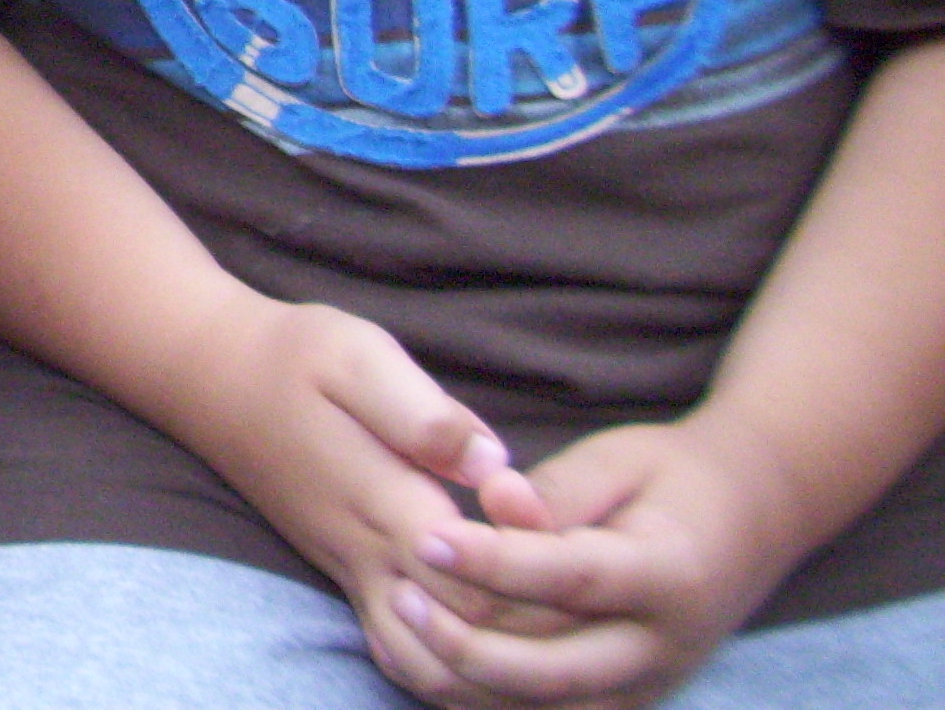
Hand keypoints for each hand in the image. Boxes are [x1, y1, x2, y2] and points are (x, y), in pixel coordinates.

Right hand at [170, 296, 549, 700]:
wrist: (209, 378)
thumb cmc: (291, 357)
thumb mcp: (357, 355)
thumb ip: (426, 415)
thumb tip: (494, 465)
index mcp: (383, 500)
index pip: (478, 579)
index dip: (535, 578)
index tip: (567, 537)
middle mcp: (367, 554)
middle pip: (466, 637)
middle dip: (532, 631)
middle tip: (586, 597)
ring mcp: (352, 574)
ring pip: (428, 666)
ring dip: (490, 668)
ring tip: (548, 635)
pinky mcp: (346, 577)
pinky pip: (400, 654)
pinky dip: (448, 669)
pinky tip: (493, 645)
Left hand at [390, 417, 796, 707]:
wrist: (748, 520)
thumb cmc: (668, 477)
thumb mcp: (616, 462)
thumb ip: (551, 493)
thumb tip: (490, 503)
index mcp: (669, 577)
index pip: (572, 579)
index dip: (495, 564)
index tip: (426, 538)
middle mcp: (662, 649)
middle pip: (554, 672)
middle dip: (467, 643)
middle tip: (401, 595)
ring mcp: (646, 688)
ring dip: (465, 682)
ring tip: (401, 627)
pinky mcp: (623, 704)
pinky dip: (480, 701)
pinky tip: (419, 660)